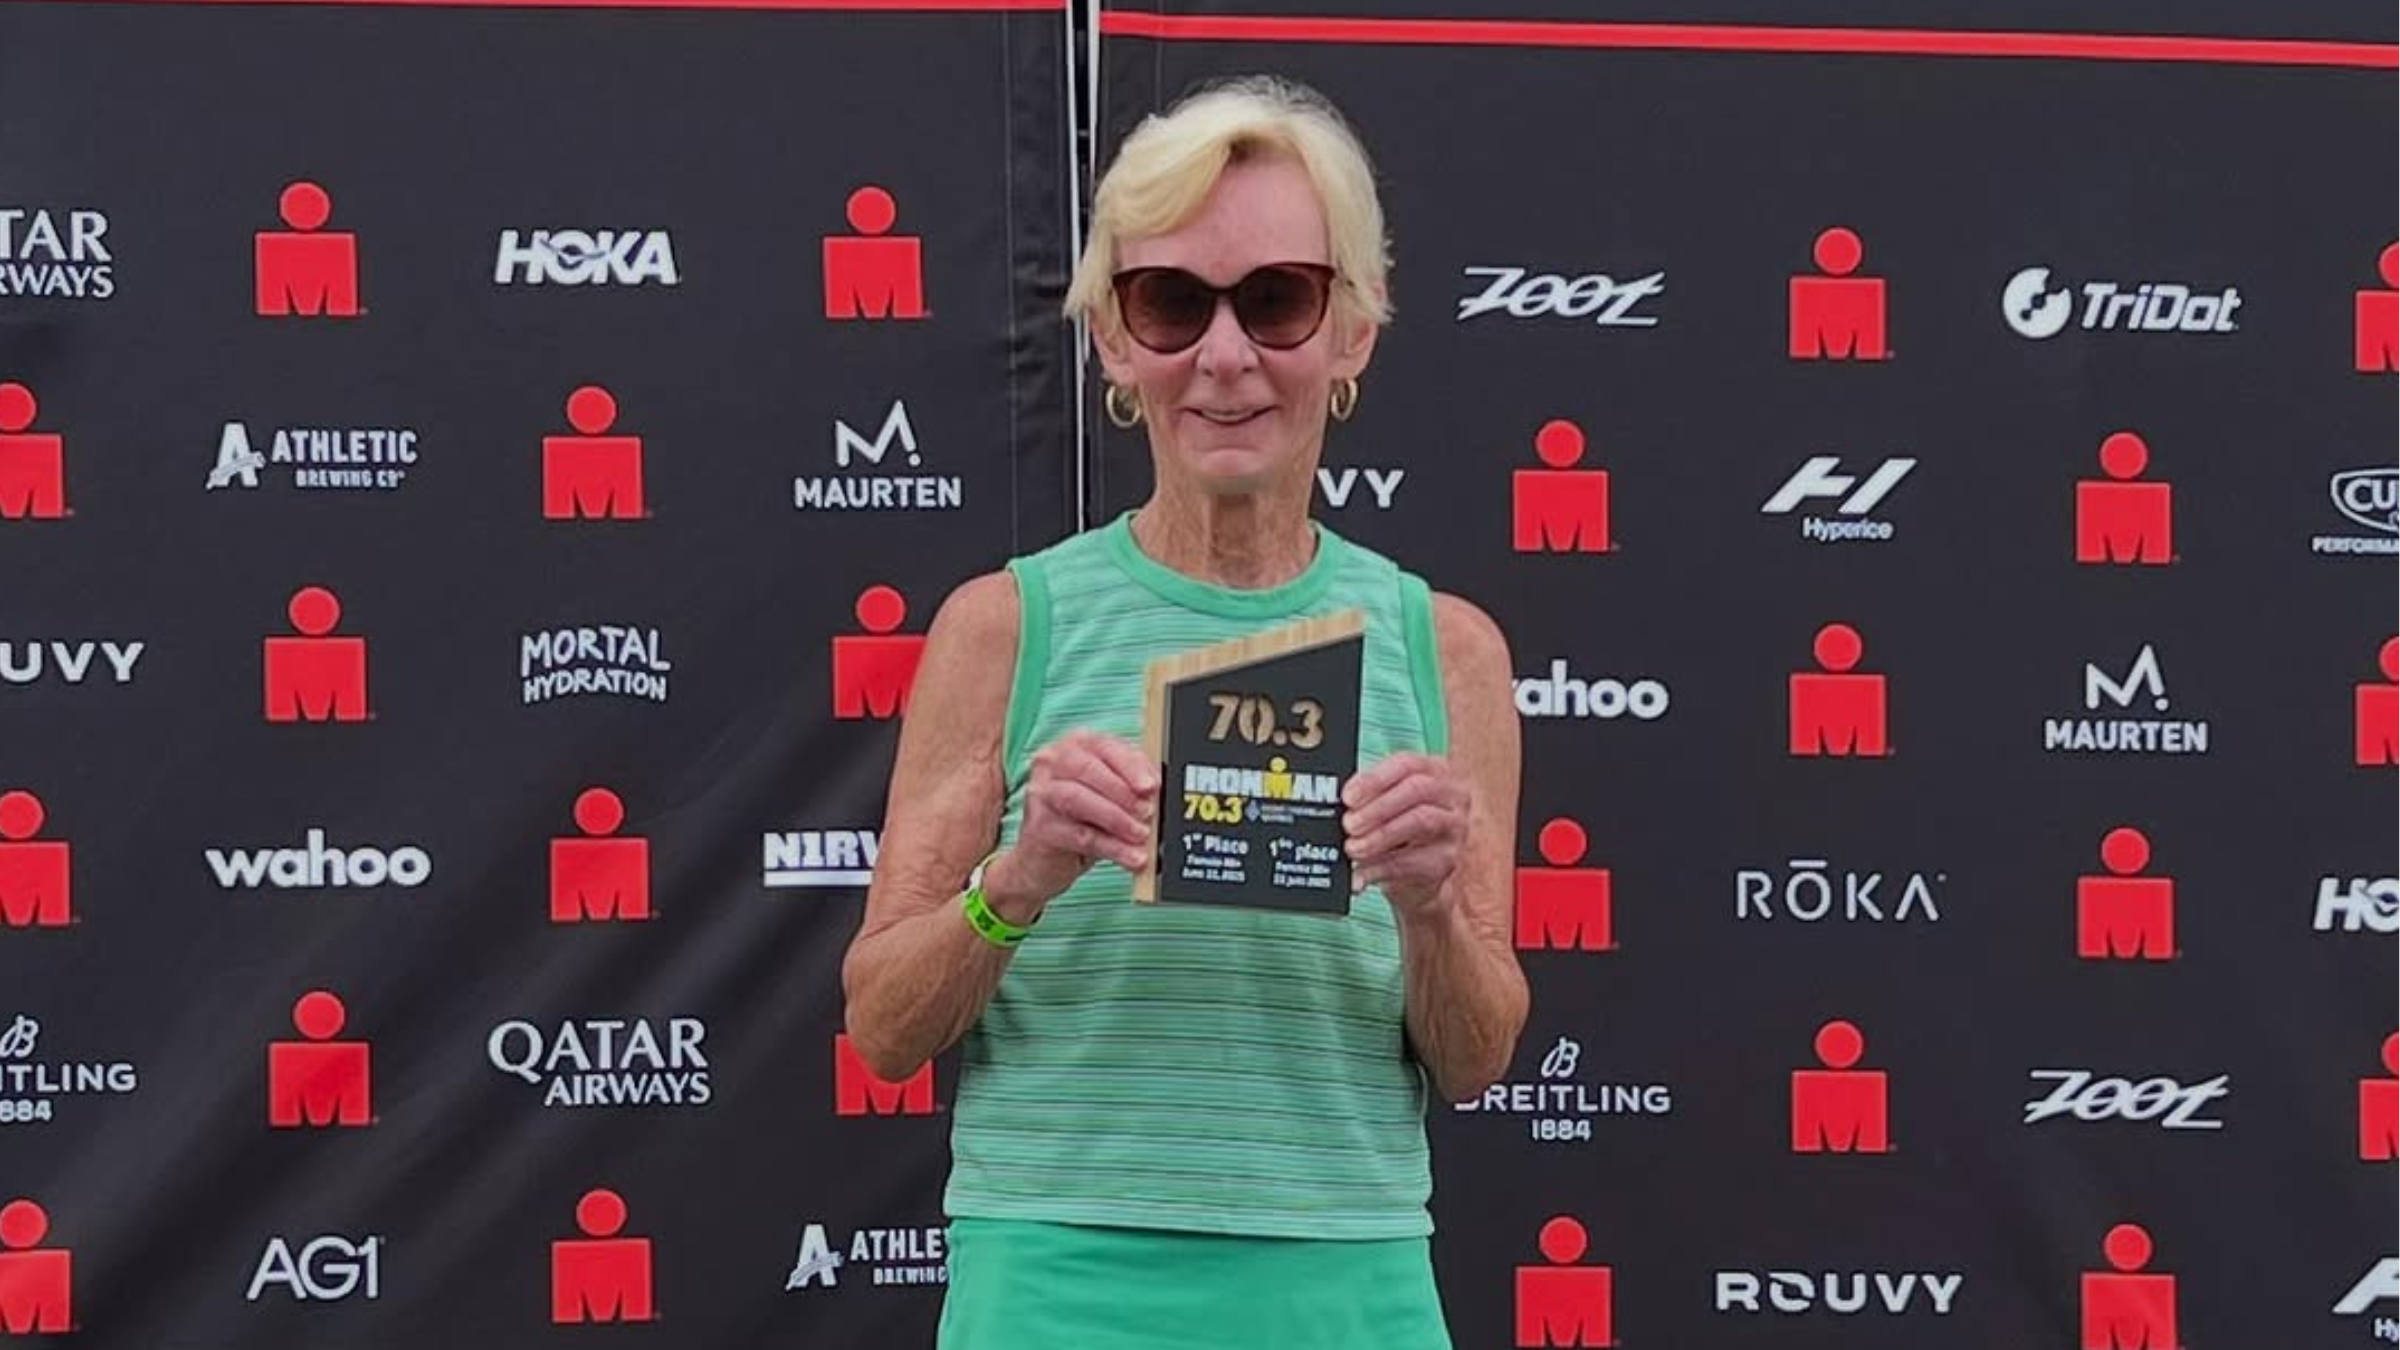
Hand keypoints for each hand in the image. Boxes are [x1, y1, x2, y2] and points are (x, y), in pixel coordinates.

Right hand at [993, 730, 1158, 915]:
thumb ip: (1132, 785)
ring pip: (1079, 799)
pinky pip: (1079, 835)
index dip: (1130, 766)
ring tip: (1141, 834)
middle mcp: (1052, 763)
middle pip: (1087, 769)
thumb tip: (1156, 790)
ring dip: (1116, 818)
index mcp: (1075, 746)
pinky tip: (1131, 857)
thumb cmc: (1081, 819)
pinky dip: (1111, 847)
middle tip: (1148, 812)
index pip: (1105, 746)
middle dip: (1123, 791)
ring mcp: (1041, 793)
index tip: (1151, 786)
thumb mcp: (1110, 797)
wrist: (1042, 859)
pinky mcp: (1038, 827)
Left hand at [1342, 752, 1469, 915]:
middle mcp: (1452, 794)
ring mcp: (1455, 827)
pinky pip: (1413, 861)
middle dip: (1377, 807)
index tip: (1348, 797)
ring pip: (1420, 821)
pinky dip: (1381, 868)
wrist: (1420, 875)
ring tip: (1353, 848)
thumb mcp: (1387, 805)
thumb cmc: (1400, 828)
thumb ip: (1368, 798)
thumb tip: (1339, 804)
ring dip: (1380, 836)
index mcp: (1435, 770)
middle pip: (1416, 789)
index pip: (1407, 764)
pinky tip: (1361, 874)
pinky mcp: (1448, 860)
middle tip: (1349, 824)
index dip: (1374, 779)